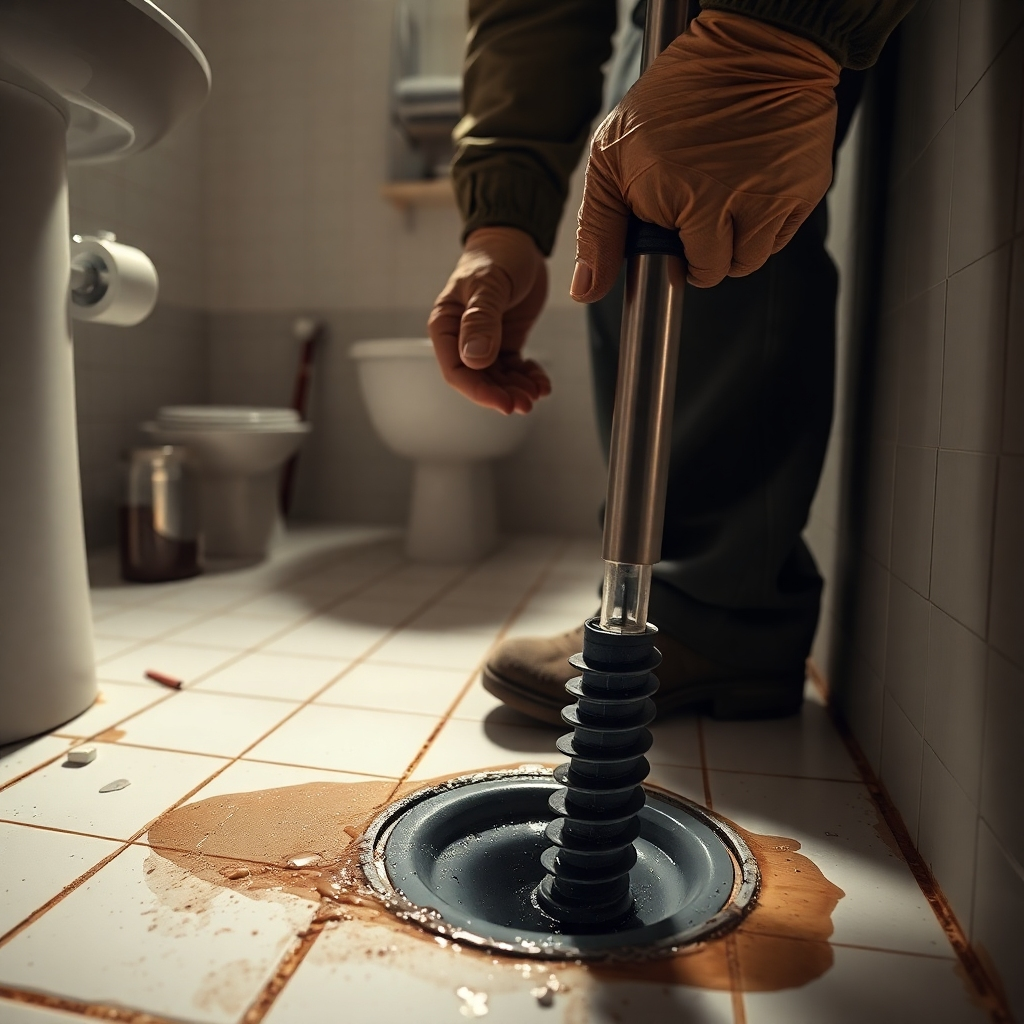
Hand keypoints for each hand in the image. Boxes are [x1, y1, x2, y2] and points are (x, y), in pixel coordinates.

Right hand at [428, 226, 551, 414]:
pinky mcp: (505, 340)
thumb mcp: (489, 284)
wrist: (517, 240)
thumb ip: (481, 320)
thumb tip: (474, 358)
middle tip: (526, 404)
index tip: (503, 402)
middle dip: (501, 394)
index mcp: (447, 325)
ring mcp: (485, 341)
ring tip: (536, 393)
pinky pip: (514, 369)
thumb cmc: (496, 255)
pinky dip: (527, 378)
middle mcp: (462, 337)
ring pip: (497, 378)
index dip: (478, 391)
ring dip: (516, 389)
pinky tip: (541, 382)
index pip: (456, 369)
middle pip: (478, 379)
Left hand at [571, 11, 839, 297]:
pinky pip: (782, 235)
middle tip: (697, 211)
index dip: (675, 255)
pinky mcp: (806, 188)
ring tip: (725, 199)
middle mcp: (728, 201)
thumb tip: (586, 291)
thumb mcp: (611, 158)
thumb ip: (599, 229)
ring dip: (737, 243)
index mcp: (679, 196)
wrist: (752, 47)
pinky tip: (752, 185)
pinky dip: (767, 222)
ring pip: (752, 258)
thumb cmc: (673, 98)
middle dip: (705, 253)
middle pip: (719, 271)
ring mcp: (772, 196)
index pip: (683, 270)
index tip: (672, 230)